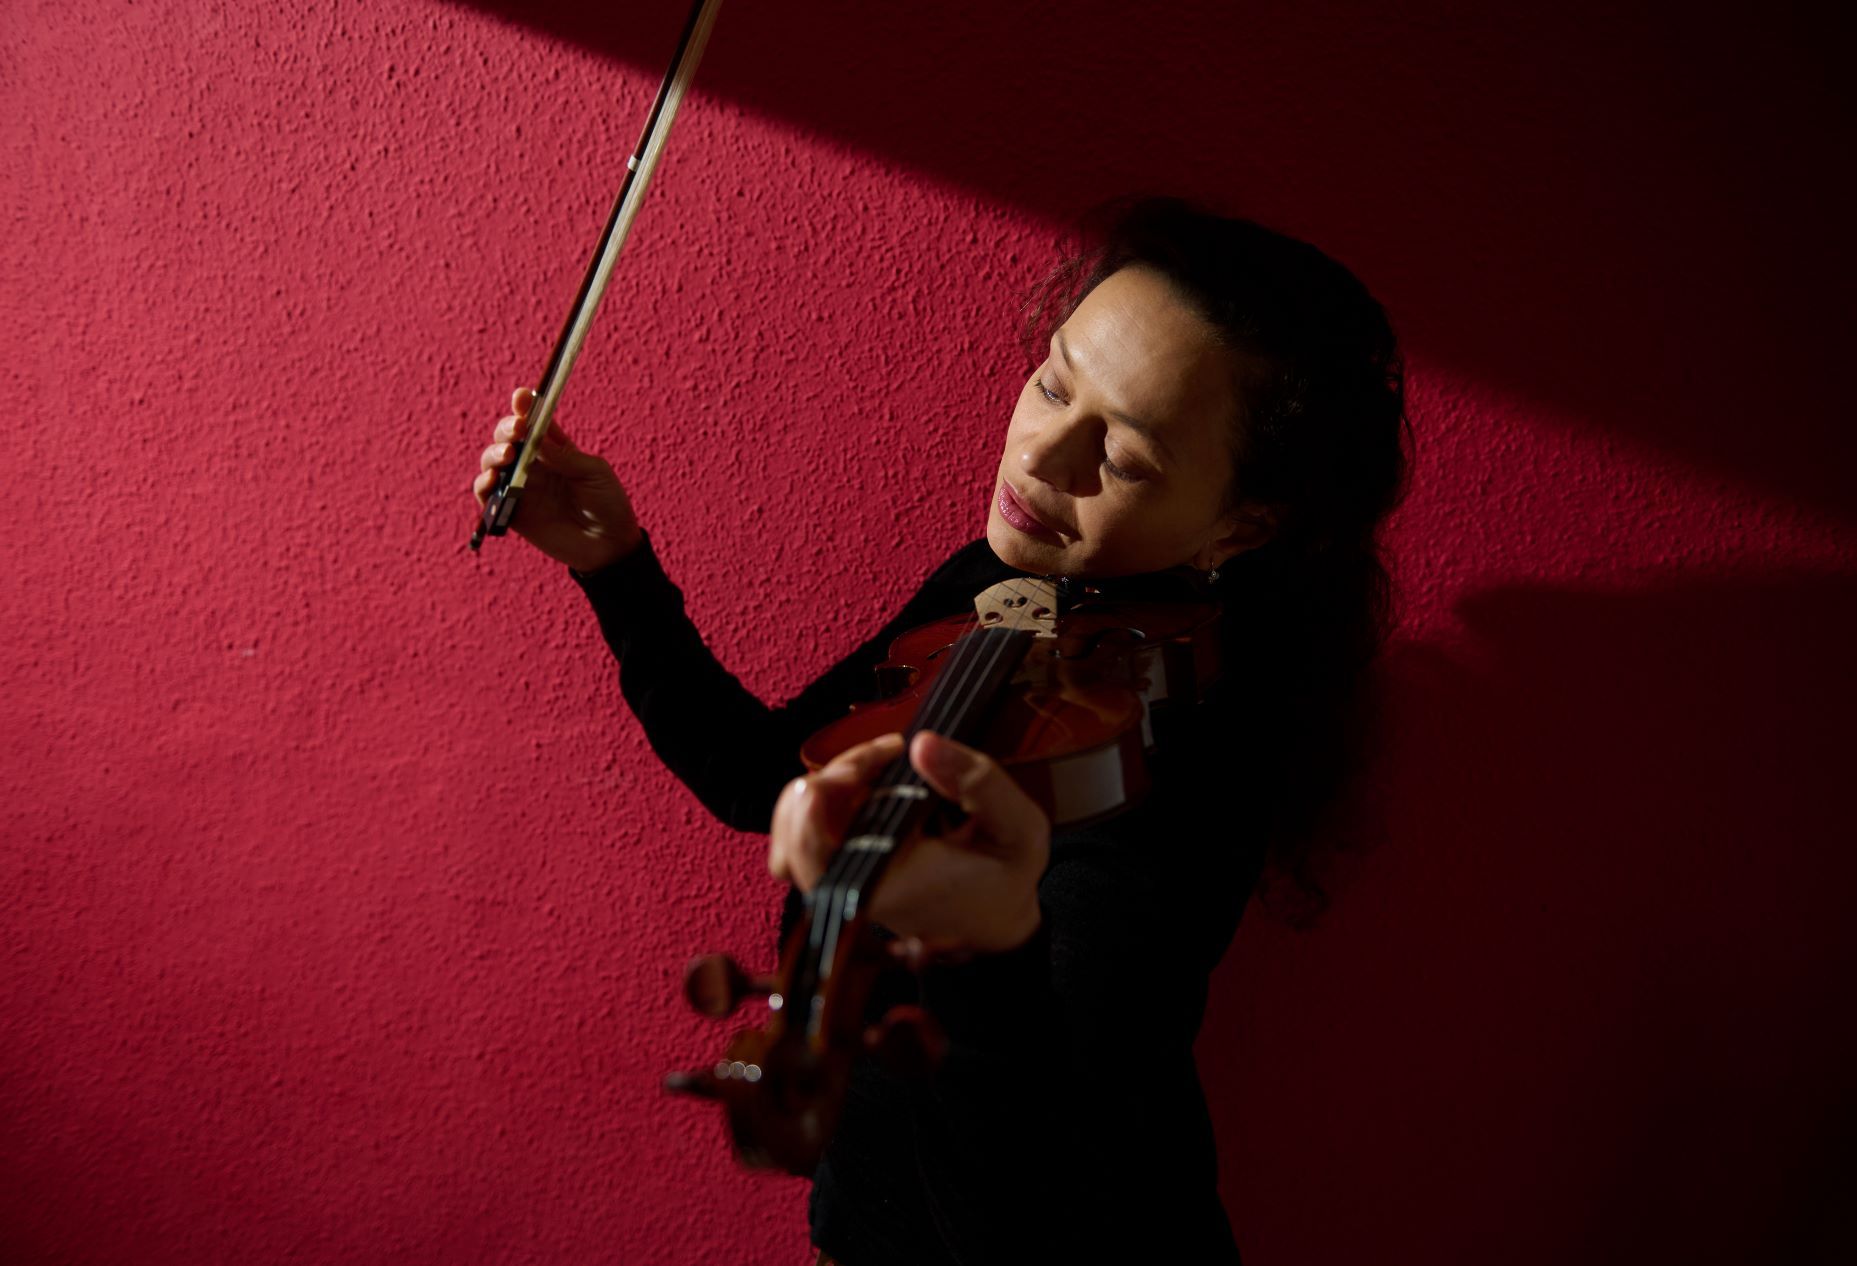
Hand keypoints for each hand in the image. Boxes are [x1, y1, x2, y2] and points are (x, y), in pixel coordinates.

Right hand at [471, 387, 641, 571]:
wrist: (609, 547)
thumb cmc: (607, 505)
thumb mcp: (594, 474)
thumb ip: (566, 457)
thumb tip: (537, 438)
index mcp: (555, 449)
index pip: (534, 421)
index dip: (524, 406)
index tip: (522, 397)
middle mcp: (533, 464)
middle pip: (508, 437)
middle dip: (507, 429)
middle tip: (518, 431)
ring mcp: (520, 487)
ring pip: (492, 461)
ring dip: (494, 453)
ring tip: (508, 455)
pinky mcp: (511, 512)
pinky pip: (486, 495)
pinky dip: (483, 484)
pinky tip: (493, 479)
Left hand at [768, 732, 1049, 957]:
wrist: (999, 914)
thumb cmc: (1006, 877)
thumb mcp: (1018, 828)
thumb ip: (980, 783)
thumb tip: (923, 744)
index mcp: (887, 886)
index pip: (813, 862)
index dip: (809, 815)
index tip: (848, 774)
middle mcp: (856, 883)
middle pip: (794, 834)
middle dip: (829, 781)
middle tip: (879, 756)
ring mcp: (847, 870)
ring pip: (794, 827)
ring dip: (827, 782)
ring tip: (876, 761)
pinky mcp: (849, 856)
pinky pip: (812, 824)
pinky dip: (831, 791)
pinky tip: (871, 773)